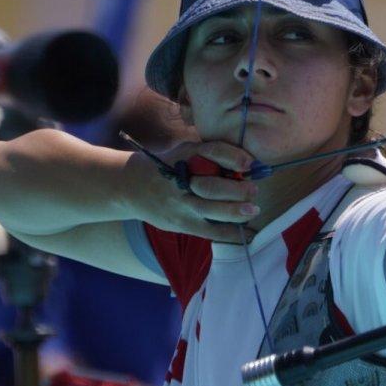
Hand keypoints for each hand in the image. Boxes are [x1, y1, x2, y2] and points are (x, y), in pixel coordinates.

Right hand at [124, 140, 259, 241]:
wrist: (132, 187)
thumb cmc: (168, 166)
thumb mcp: (184, 151)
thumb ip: (210, 155)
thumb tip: (248, 164)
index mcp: (184, 155)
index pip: (212, 152)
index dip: (234, 157)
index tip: (249, 164)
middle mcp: (181, 180)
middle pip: (213, 187)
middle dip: (239, 190)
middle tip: (253, 190)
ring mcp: (180, 205)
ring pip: (213, 211)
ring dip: (238, 211)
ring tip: (253, 210)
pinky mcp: (181, 223)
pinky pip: (211, 231)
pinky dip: (233, 234)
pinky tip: (250, 234)